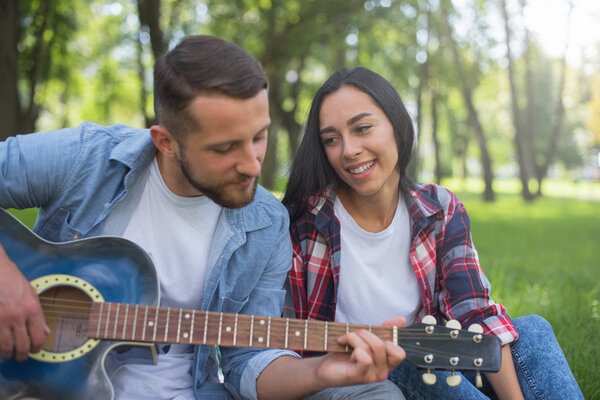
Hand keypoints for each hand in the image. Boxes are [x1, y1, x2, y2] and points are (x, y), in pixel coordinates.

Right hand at [0, 244, 48, 361]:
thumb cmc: (14, 281)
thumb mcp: (32, 295)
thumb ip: (39, 315)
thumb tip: (45, 331)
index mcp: (33, 310)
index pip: (38, 337)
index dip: (37, 348)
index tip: (34, 351)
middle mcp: (18, 317)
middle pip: (22, 346)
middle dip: (22, 355)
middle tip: (21, 357)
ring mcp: (2, 320)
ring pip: (6, 346)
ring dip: (7, 354)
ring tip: (8, 354)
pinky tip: (0, 344)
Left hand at [313, 316, 405, 388]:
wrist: (326, 366)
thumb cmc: (346, 352)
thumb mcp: (366, 338)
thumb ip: (384, 330)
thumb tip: (402, 319)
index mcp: (386, 363)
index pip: (400, 353)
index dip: (390, 339)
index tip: (373, 332)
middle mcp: (383, 372)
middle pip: (383, 345)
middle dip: (364, 333)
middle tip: (352, 335)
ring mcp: (372, 376)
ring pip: (371, 348)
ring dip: (354, 338)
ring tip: (345, 341)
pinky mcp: (360, 377)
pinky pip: (364, 357)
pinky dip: (353, 348)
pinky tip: (346, 352)